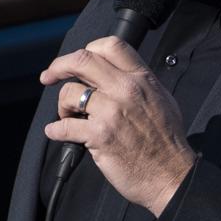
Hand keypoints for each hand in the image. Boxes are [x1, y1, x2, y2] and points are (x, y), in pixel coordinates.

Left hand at [41, 36, 196, 216]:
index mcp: (142, 79)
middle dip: (59, 66)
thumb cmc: (167, 142)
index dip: (87, 49)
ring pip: (70, 93)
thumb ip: (141, 83)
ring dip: (61, 105)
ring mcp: (112, 112)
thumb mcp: (163, 100)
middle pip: (82, 61)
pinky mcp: (100, 136)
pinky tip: (56, 132)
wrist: (172, 175)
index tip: (76, 61)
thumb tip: (119, 75)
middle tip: (49, 76)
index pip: (110, 46)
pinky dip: (55, 130)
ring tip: (66, 116)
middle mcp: (126, 90)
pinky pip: (64, 126)